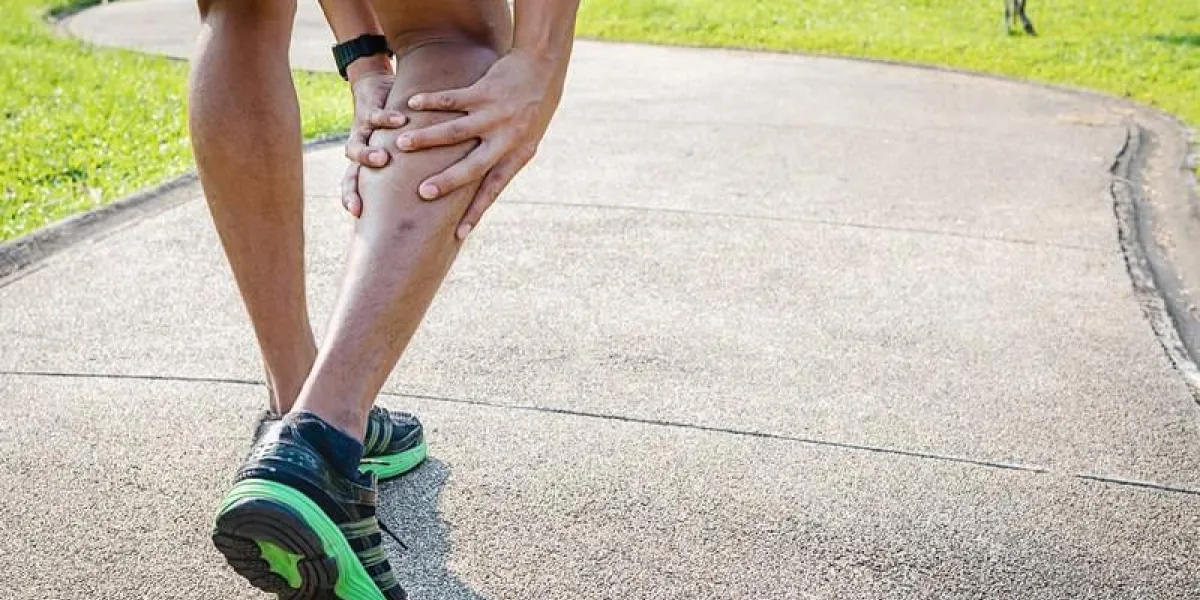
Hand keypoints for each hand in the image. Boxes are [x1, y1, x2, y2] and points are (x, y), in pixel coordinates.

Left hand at [341, 58, 406, 216]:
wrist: (376, 85)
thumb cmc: (397, 127)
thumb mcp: (402, 152)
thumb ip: (410, 173)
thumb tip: (434, 198)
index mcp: (367, 164)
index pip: (355, 187)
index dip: (352, 200)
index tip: (357, 216)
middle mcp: (362, 150)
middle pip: (350, 175)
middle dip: (354, 189)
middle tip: (361, 204)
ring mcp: (363, 131)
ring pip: (356, 147)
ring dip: (368, 155)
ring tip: (384, 159)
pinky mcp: (370, 110)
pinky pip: (376, 117)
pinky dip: (388, 120)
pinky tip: (403, 120)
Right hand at [399, 49, 568, 239]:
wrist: (542, 69)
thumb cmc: (532, 109)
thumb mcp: (526, 139)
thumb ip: (504, 160)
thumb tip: (482, 188)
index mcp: (517, 155)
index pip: (494, 189)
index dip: (477, 211)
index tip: (460, 233)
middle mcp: (506, 138)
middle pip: (473, 166)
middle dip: (447, 181)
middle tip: (423, 193)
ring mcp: (495, 115)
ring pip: (455, 132)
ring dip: (426, 138)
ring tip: (401, 144)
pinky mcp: (484, 92)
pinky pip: (452, 99)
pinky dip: (430, 101)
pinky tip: (412, 104)